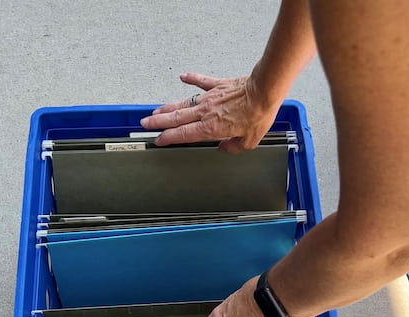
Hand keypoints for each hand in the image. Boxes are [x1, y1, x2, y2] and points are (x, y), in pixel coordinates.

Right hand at [140, 72, 279, 153]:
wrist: (264, 91)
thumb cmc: (258, 114)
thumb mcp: (249, 141)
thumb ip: (234, 147)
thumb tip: (225, 148)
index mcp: (210, 128)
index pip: (183, 135)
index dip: (168, 138)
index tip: (158, 140)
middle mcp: (205, 112)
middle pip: (176, 118)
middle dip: (158, 122)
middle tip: (145, 123)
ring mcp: (209, 97)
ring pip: (183, 103)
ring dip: (168, 107)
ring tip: (156, 110)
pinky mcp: (217, 85)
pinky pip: (201, 81)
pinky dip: (191, 79)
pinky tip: (183, 77)